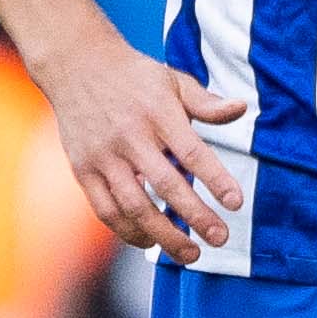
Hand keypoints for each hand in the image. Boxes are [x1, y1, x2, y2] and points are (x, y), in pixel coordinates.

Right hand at [44, 31, 246, 262]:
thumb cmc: (133, 76)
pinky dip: (128, 231)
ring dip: (164, 235)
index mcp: (158, 112)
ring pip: (135, 205)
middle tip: (220, 238)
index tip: (236, 203)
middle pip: (166, 185)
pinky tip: (151, 241)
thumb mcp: (172, 79)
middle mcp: (130, 136)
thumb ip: (205, 102)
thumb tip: (240, 108)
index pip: (192, 152)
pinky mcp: (83, 170)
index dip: (215, 180)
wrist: (75, 64)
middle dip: (196, 216)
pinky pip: (106, 210)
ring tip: (190, 253)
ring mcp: (103, 156)